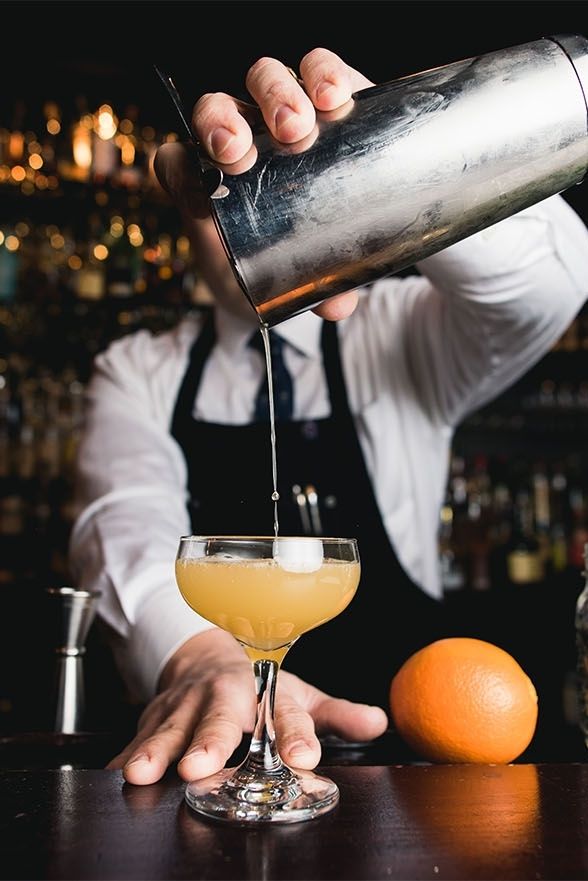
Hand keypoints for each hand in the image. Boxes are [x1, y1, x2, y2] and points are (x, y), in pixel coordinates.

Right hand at [107, 628, 387, 784]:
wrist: (206, 654)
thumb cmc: (258, 682)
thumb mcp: (298, 693)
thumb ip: (336, 713)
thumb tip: (379, 721)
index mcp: (266, 690)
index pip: (285, 714)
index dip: (295, 736)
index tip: (304, 758)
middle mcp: (225, 695)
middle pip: (219, 718)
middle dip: (210, 741)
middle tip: (201, 766)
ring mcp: (186, 704)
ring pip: (170, 726)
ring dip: (156, 749)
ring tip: (142, 773)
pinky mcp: (156, 714)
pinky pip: (138, 735)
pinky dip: (124, 753)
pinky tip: (116, 771)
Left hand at [154, 48, 373, 321]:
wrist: (318, 242)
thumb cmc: (279, 267)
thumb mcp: (279, 291)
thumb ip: (305, 298)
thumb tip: (340, 305)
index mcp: (211, 184)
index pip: (177, 162)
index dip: (180, 174)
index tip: (200, 204)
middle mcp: (241, 139)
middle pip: (215, 110)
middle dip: (221, 125)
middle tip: (241, 155)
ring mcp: (281, 115)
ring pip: (263, 81)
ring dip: (273, 96)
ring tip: (296, 127)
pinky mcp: (326, 101)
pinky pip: (319, 70)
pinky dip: (324, 74)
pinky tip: (336, 96)